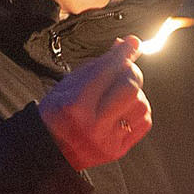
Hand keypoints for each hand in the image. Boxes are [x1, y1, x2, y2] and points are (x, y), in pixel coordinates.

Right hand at [39, 39, 150, 169]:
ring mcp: (107, 140)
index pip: (106, 71)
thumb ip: (98, 65)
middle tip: (125, 68)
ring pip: (141, 104)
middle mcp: (92, 125)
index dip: (122, 53)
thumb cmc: (57, 113)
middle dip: (131, 71)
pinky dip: (139, 110)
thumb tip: (124, 45)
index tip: (132, 43)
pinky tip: (126, 108)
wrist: (50, 150)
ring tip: (119, 94)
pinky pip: (144, 123)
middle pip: (129, 87)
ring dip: (135, 94)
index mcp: (74, 106)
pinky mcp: (117, 150)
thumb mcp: (69, 84)